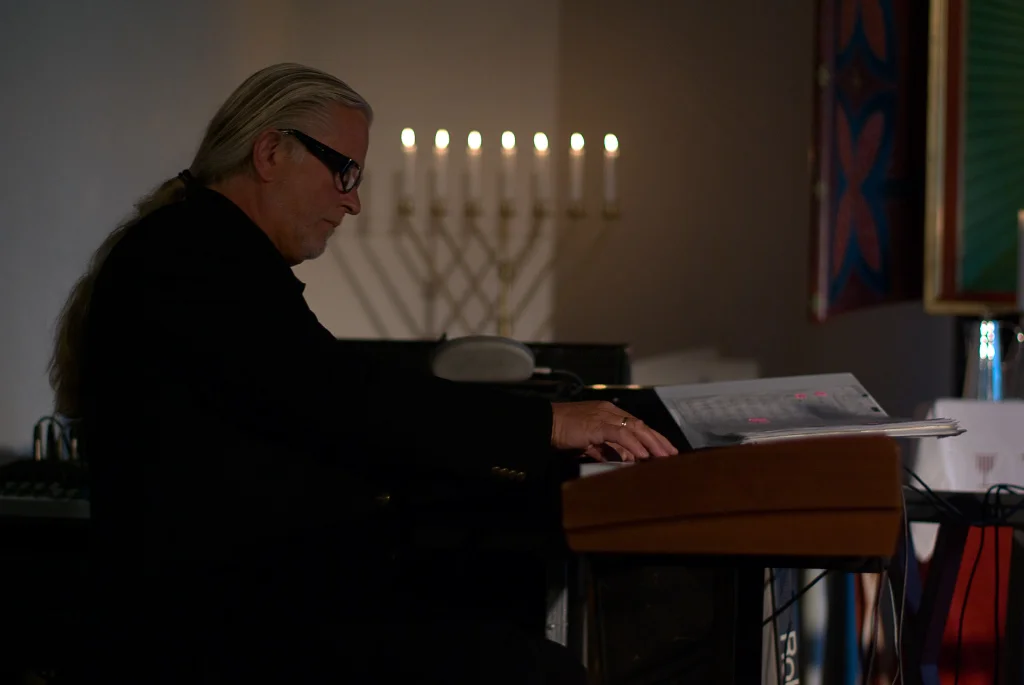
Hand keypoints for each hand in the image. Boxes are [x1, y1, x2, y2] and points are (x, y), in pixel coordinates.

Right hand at [550, 401, 678, 460]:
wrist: (545, 424)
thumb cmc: (563, 432)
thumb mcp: (589, 443)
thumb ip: (606, 449)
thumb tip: (624, 459)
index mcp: (608, 413)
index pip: (636, 425)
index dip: (651, 437)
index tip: (664, 450)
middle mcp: (610, 412)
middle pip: (640, 425)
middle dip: (658, 440)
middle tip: (672, 454)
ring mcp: (604, 416)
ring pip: (635, 428)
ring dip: (652, 443)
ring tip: (664, 456)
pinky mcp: (598, 425)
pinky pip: (621, 435)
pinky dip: (634, 444)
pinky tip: (643, 455)